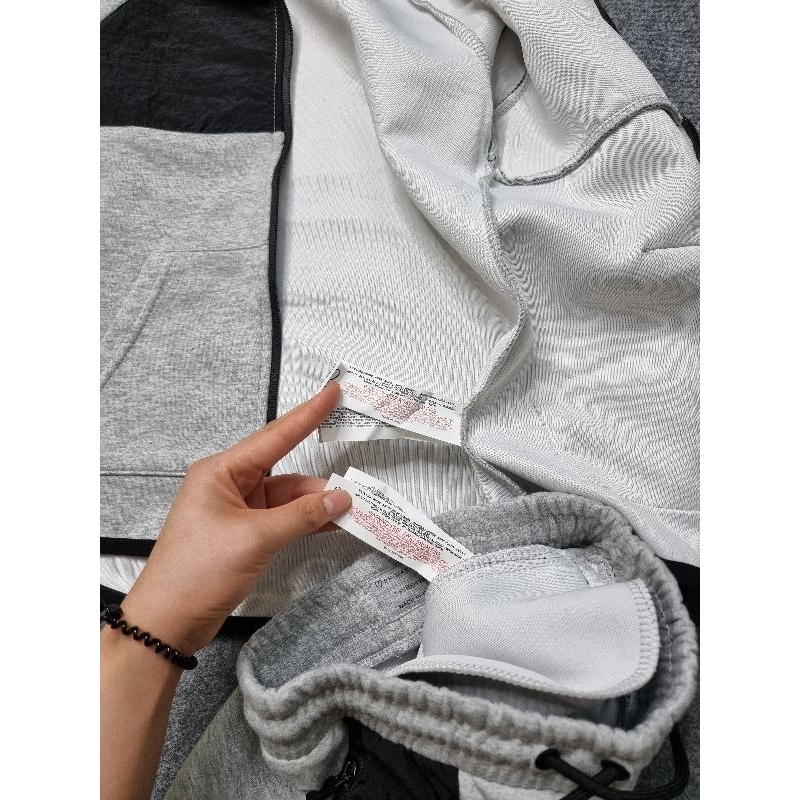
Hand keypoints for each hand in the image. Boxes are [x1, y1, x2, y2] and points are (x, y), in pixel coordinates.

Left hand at [120, 381, 350, 653]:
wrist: (169, 621)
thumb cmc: (195, 573)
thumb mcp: (254, 539)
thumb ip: (301, 516)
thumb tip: (339, 499)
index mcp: (221, 472)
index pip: (274, 436)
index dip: (307, 414)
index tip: (331, 392)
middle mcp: (228, 485)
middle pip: (285, 470)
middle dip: (318, 479)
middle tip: (352, 478)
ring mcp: (236, 510)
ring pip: (286, 498)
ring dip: (315, 506)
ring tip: (347, 511)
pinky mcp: (243, 534)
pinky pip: (282, 519)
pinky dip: (305, 522)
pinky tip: (329, 524)